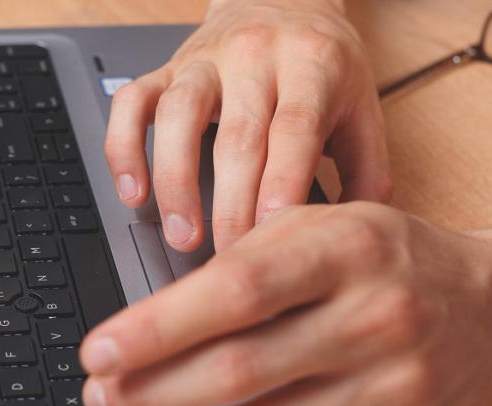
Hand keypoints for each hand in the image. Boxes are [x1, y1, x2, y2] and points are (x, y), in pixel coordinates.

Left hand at [78, 202, 491, 405]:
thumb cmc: (390, 259)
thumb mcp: (326, 223)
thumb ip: (249, 257)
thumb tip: (157, 315)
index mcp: (345, 249)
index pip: (235, 291)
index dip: (156, 327)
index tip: (99, 351)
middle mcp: (375, 317)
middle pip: (240, 369)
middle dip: (152, 391)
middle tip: (101, 397)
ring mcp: (396, 388)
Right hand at [104, 0, 390, 252]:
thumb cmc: (323, 64)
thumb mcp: (362, 105)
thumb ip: (367, 167)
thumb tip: (354, 232)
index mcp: (312, 65)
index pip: (294, 128)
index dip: (281, 182)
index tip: (272, 235)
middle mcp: (255, 58)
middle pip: (237, 136)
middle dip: (231, 206)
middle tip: (230, 259)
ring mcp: (204, 63)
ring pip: (178, 116)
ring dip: (175, 181)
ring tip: (181, 235)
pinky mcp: (166, 69)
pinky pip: (132, 102)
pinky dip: (124, 148)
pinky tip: (133, 191)